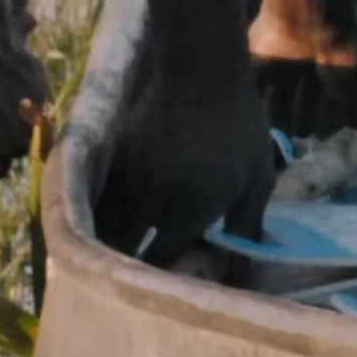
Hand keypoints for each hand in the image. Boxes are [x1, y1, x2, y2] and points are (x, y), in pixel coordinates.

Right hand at [93, 0, 274, 259]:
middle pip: (125, 250)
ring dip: (109, 242)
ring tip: (114, 256)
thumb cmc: (238, 127)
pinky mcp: (113, 158)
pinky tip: (108, 219)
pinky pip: (100, 197)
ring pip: (105, 225)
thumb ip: (247, 225)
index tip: (164, 284)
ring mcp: (128, 178)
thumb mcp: (257, 178)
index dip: (161, 278)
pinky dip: (100, 212)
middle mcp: (151, 202)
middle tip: (133, 276)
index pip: (161, 263)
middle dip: (127, 267)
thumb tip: (241, 269)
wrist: (201, 71)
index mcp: (189, 213)